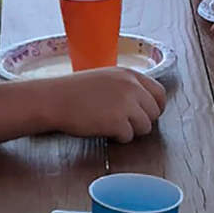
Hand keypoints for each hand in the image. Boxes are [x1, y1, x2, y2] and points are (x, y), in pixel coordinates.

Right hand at [38, 68, 166, 141]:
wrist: (54, 99)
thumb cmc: (74, 91)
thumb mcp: (105, 78)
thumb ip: (126, 87)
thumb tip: (143, 105)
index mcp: (130, 74)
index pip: (159, 92)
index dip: (155, 107)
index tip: (147, 115)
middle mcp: (131, 87)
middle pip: (154, 112)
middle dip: (143, 121)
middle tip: (125, 124)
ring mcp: (126, 104)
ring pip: (145, 126)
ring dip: (131, 130)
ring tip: (112, 126)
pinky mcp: (117, 122)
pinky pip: (129, 137)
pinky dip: (118, 138)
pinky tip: (104, 130)